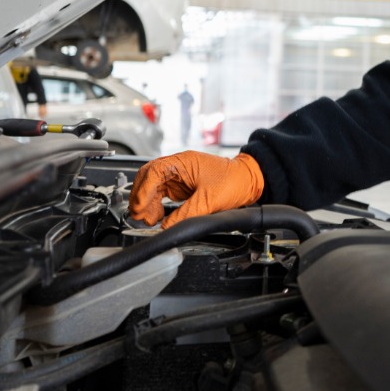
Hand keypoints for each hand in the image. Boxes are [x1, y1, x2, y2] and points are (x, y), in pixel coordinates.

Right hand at [128, 151, 263, 227]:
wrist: (249, 180)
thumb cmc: (234, 181)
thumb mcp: (210, 200)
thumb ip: (186, 215)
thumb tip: (166, 227)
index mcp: (182, 162)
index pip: (153, 172)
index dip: (144, 190)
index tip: (140, 207)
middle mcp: (177, 167)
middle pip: (147, 178)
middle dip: (140, 197)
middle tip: (139, 216)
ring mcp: (178, 177)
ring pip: (152, 187)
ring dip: (147, 203)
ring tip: (150, 220)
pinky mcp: (181, 187)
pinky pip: (161, 194)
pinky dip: (155, 206)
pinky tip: (158, 217)